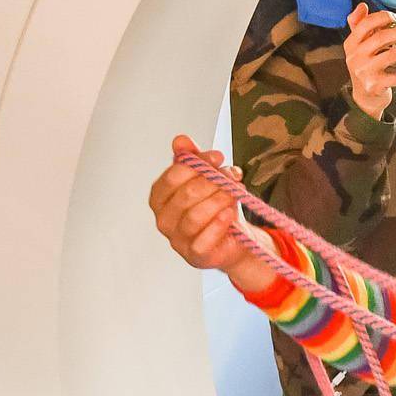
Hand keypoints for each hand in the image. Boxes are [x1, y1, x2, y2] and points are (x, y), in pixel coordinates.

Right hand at [150, 139, 277, 294]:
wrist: (235, 237)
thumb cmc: (216, 206)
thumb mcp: (206, 178)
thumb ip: (193, 159)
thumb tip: (180, 140)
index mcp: (160, 198)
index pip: (172, 176)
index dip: (197, 164)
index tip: (218, 157)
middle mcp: (163, 220)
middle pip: (186, 195)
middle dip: (214, 182)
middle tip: (233, 177)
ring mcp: (177, 240)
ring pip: (195, 215)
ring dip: (220, 200)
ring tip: (234, 194)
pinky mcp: (194, 255)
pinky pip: (204, 238)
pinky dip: (219, 223)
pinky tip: (229, 214)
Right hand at [343, 4, 395, 117]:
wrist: (364, 99)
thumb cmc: (366, 68)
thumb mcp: (359, 48)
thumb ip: (360, 27)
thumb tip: (362, 6)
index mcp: (351, 44)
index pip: (365, 25)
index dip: (381, 17)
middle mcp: (355, 57)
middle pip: (380, 38)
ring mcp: (364, 72)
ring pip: (391, 55)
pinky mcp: (374, 85)